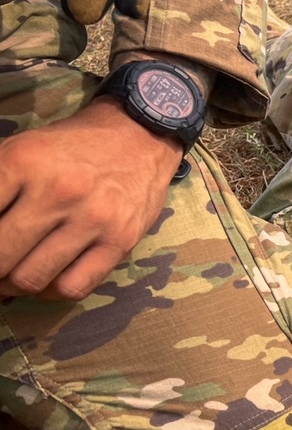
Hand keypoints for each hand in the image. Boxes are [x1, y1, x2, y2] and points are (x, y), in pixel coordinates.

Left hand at [0, 96, 181, 300]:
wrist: (140, 137)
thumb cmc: (72, 148)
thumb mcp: (21, 149)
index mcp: (24, 161)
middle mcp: (59, 191)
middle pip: (0, 257)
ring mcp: (93, 218)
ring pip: (31, 278)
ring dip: (14, 285)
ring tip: (13, 276)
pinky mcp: (121, 241)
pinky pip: (73, 288)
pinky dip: (51, 292)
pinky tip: (49, 278)